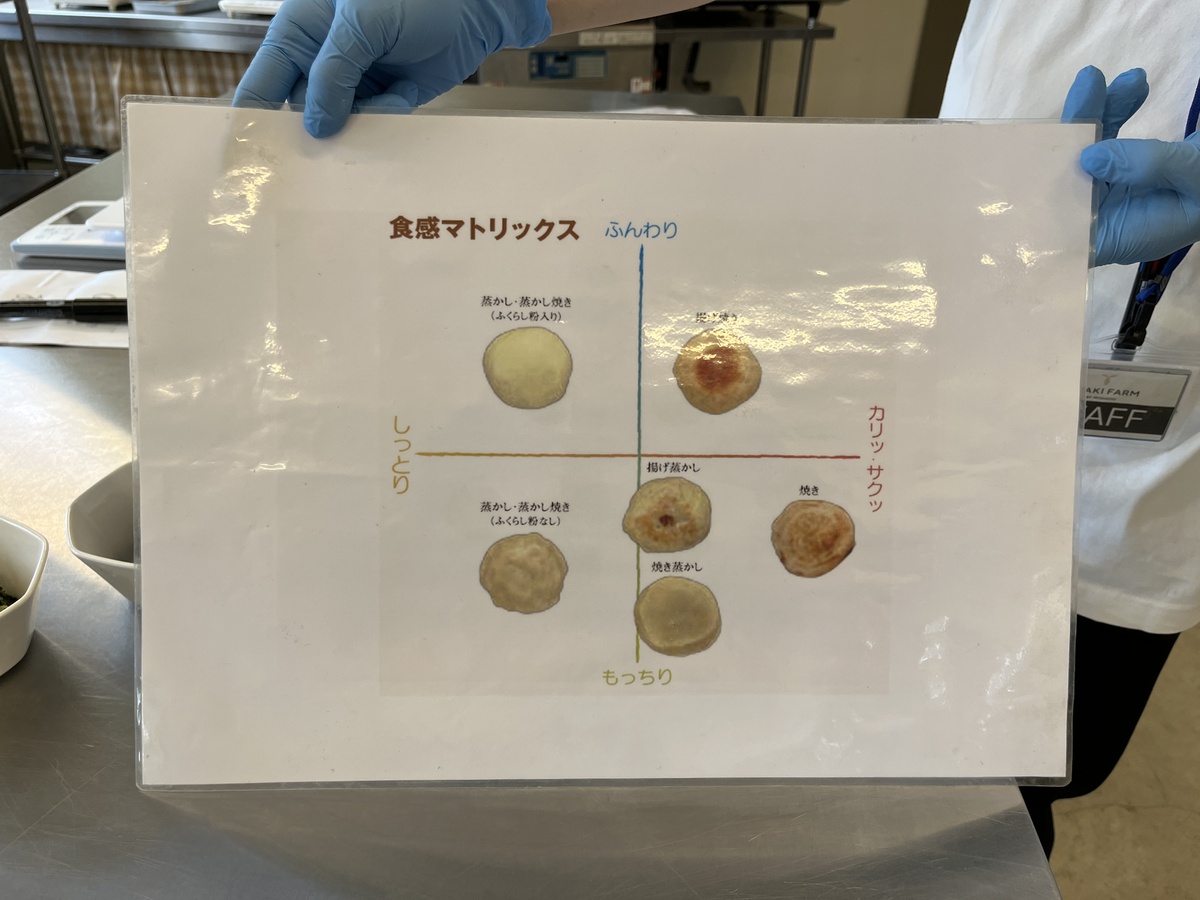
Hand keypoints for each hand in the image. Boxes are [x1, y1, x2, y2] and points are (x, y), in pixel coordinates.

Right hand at [232, 0, 552, 137]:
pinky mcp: (389, 100)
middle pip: (301, 111)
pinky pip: (377, 127)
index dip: (253, 116)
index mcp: (302, 30)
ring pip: (340, 125)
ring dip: (351, 133)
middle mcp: (325, 59)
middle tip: (310, 164)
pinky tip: (400, 96)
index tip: (248, 155)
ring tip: (367, 124)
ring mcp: (357, 81)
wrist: (475, 6)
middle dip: (307, 135)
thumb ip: (334, 72)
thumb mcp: (363, 23)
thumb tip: (317, 125)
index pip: (264, 80)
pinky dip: (386, 123)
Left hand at [1062, 65, 1199, 266]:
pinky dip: (1115, 111)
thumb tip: (1089, 155)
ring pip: (1088, 153)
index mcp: (1119, 238)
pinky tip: (1130, 84)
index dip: (1042, 210)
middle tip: (1075, 99)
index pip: (1065, 234)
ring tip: (1094, 79)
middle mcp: (1107, 218)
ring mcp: (1114, 191)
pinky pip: (1110, 138)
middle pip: (1069, 182)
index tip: (1030, 176)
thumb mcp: (1193, 179)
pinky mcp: (1125, 167)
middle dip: (1065, 142)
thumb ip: (1148, 166)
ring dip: (1091, 116)